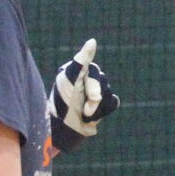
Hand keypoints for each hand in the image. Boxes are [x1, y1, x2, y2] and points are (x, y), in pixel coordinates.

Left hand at [47, 38, 118, 153]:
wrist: (64, 134)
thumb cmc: (62, 107)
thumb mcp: (69, 82)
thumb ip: (80, 62)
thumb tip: (93, 41)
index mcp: (73, 72)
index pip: (87, 64)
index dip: (88, 67)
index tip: (90, 50)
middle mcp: (83, 80)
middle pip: (101, 79)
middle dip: (94, 95)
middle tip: (84, 108)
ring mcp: (93, 93)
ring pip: (108, 91)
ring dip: (97, 106)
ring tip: (84, 114)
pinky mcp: (101, 105)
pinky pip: (113, 102)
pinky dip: (104, 110)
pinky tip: (91, 117)